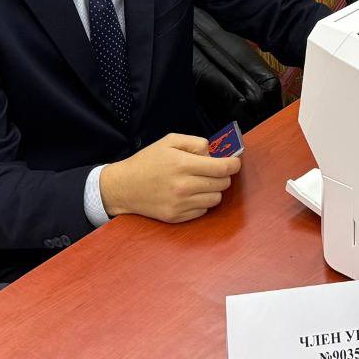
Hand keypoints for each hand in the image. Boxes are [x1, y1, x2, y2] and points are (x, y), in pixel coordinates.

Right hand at [99, 133, 240, 222]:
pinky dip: (202, 202)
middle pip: (222, 184)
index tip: (235, 162)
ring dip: (213, 190)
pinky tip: (191, 194)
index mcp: (183, 164)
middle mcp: (183, 186)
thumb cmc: (147, 161)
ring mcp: (180, 204)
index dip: (233, 164)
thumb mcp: (170, 141)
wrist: (123, 187)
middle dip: (223, 176)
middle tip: (214, 171)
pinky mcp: (176, 217)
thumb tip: (214, 153)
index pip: (222, 168)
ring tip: (201, 182)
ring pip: (215, 199)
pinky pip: (203, 211)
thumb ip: (195, 142)